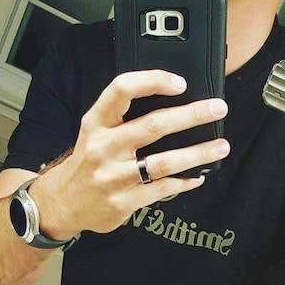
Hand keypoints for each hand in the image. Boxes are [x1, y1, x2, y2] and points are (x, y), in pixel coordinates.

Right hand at [43, 70, 229, 234]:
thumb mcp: (95, 130)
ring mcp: (114, 177)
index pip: (122, 90)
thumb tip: (174, 99)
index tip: (181, 83)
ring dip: (198, 153)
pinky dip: (185, 181)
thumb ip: (124, 115)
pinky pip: (163, 189)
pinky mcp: (123, 202)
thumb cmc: (89, 159)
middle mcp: (104, 147)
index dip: (153, 81)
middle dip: (191, 115)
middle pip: (153, 125)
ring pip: (163, 162)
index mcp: (96, 122)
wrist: (63, 202)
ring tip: (221, 146)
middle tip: (218, 108)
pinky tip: (199, 176)